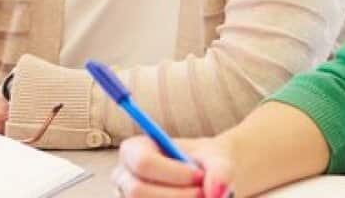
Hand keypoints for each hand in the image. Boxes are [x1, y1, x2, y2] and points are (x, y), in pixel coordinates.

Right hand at [115, 135, 229, 197]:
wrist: (207, 180)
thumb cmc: (205, 163)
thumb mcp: (216, 158)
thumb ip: (220, 171)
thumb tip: (216, 192)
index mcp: (134, 150)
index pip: (143, 163)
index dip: (173, 173)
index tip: (200, 176)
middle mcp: (124, 177)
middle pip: (138, 192)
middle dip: (177, 196)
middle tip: (204, 194)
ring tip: (202, 197)